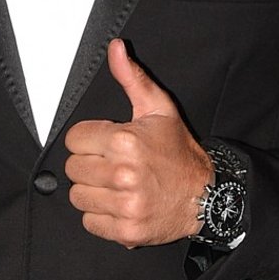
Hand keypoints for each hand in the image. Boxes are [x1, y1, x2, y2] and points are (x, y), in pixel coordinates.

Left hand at [64, 39, 211, 247]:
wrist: (206, 196)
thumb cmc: (179, 152)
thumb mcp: (159, 109)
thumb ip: (132, 78)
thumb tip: (116, 48)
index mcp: (125, 141)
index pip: (74, 139)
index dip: (89, 140)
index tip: (106, 144)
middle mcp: (123, 174)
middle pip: (73, 168)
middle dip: (89, 164)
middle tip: (111, 165)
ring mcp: (125, 205)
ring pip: (78, 196)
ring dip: (93, 191)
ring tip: (115, 186)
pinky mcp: (126, 231)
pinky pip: (89, 222)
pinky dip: (100, 216)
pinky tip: (118, 204)